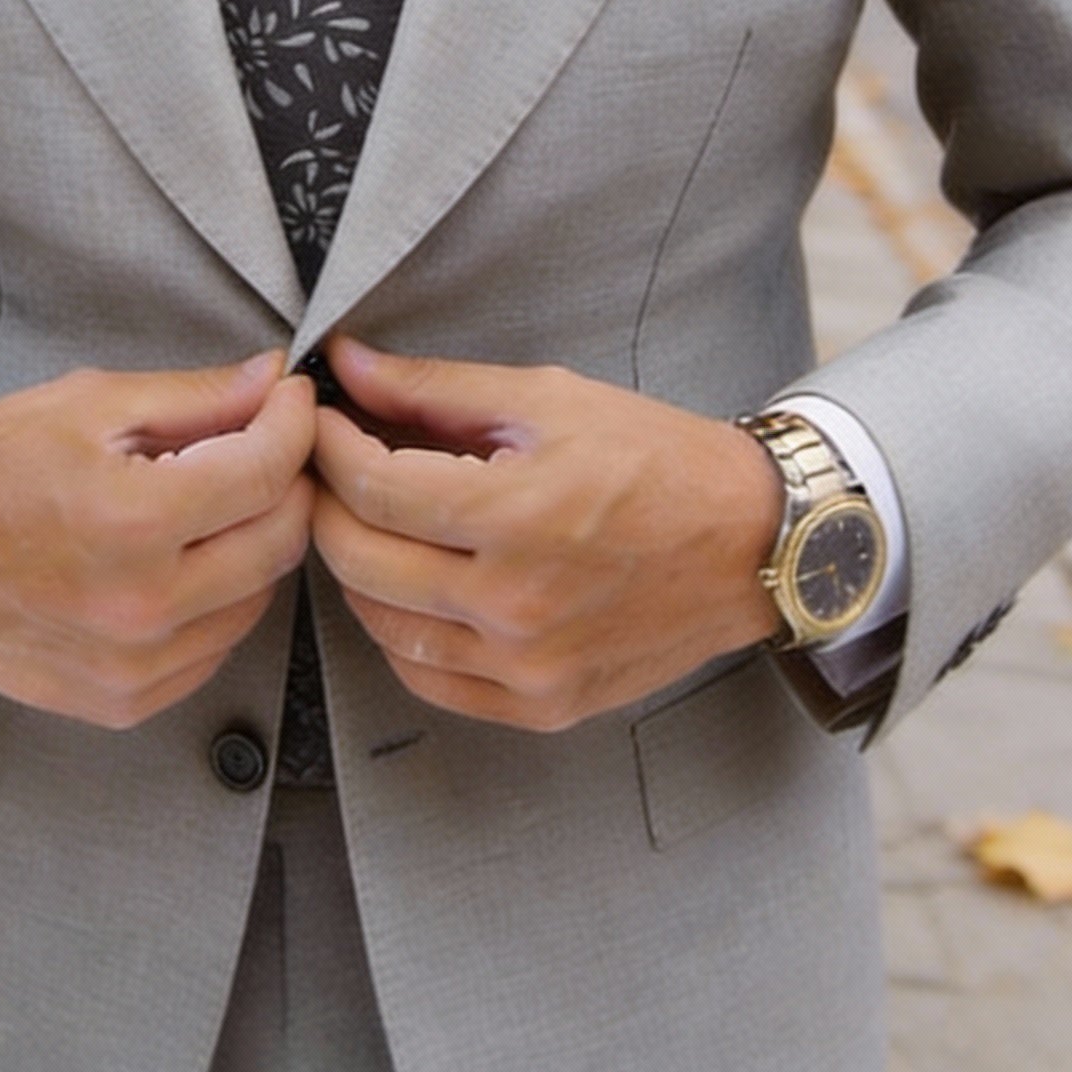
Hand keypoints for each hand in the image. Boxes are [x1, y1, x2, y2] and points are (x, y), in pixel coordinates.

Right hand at [0, 353, 315, 728]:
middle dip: (287, 480)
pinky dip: (219, 598)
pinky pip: (215, 646)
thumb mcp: (91, 404)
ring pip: (258, 597)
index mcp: (131, 521)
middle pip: (279, 539)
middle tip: (264, 442)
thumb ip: (196, 397)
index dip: (293, 424)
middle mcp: (140, 607)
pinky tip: (182, 558)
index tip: (290, 399)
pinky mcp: (124, 701)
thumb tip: (272, 380)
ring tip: (213, 499)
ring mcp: (133, 667)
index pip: (266, 472)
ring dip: (255, 540)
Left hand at [311, 339, 783, 731]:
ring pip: (382, 626)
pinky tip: (412, 587)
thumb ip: (435, 388)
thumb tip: (348, 365)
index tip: (320, 419)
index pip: (371, 486)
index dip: (328, 445)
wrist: (752, 542)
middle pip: (360, 560)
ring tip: (370, 521)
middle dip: (326, 503)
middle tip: (329, 467)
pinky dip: (401, 633)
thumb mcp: (548, 398)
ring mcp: (528, 667)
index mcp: (516, 515)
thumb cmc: (656, 459)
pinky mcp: (543, 706)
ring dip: (358, 569)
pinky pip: (429, 680)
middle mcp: (516, 604)